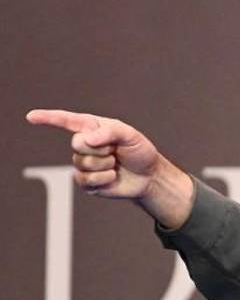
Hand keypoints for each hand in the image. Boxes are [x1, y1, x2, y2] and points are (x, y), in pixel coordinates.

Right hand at [26, 109, 194, 227]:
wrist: (149, 176)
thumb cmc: (139, 151)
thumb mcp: (130, 135)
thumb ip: (110, 132)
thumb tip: (87, 139)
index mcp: (92, 128)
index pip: (66, 121)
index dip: (48, 118)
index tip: (31, 117)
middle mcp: (84, 144)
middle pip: (77, 143)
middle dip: (100, 148)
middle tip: (115, 150)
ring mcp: (83, 163)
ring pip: (83, 163)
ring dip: (105, 164)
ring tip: (115, 163)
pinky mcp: (87, 182)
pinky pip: (86, 179)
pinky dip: (104, 178)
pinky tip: (113, 176)